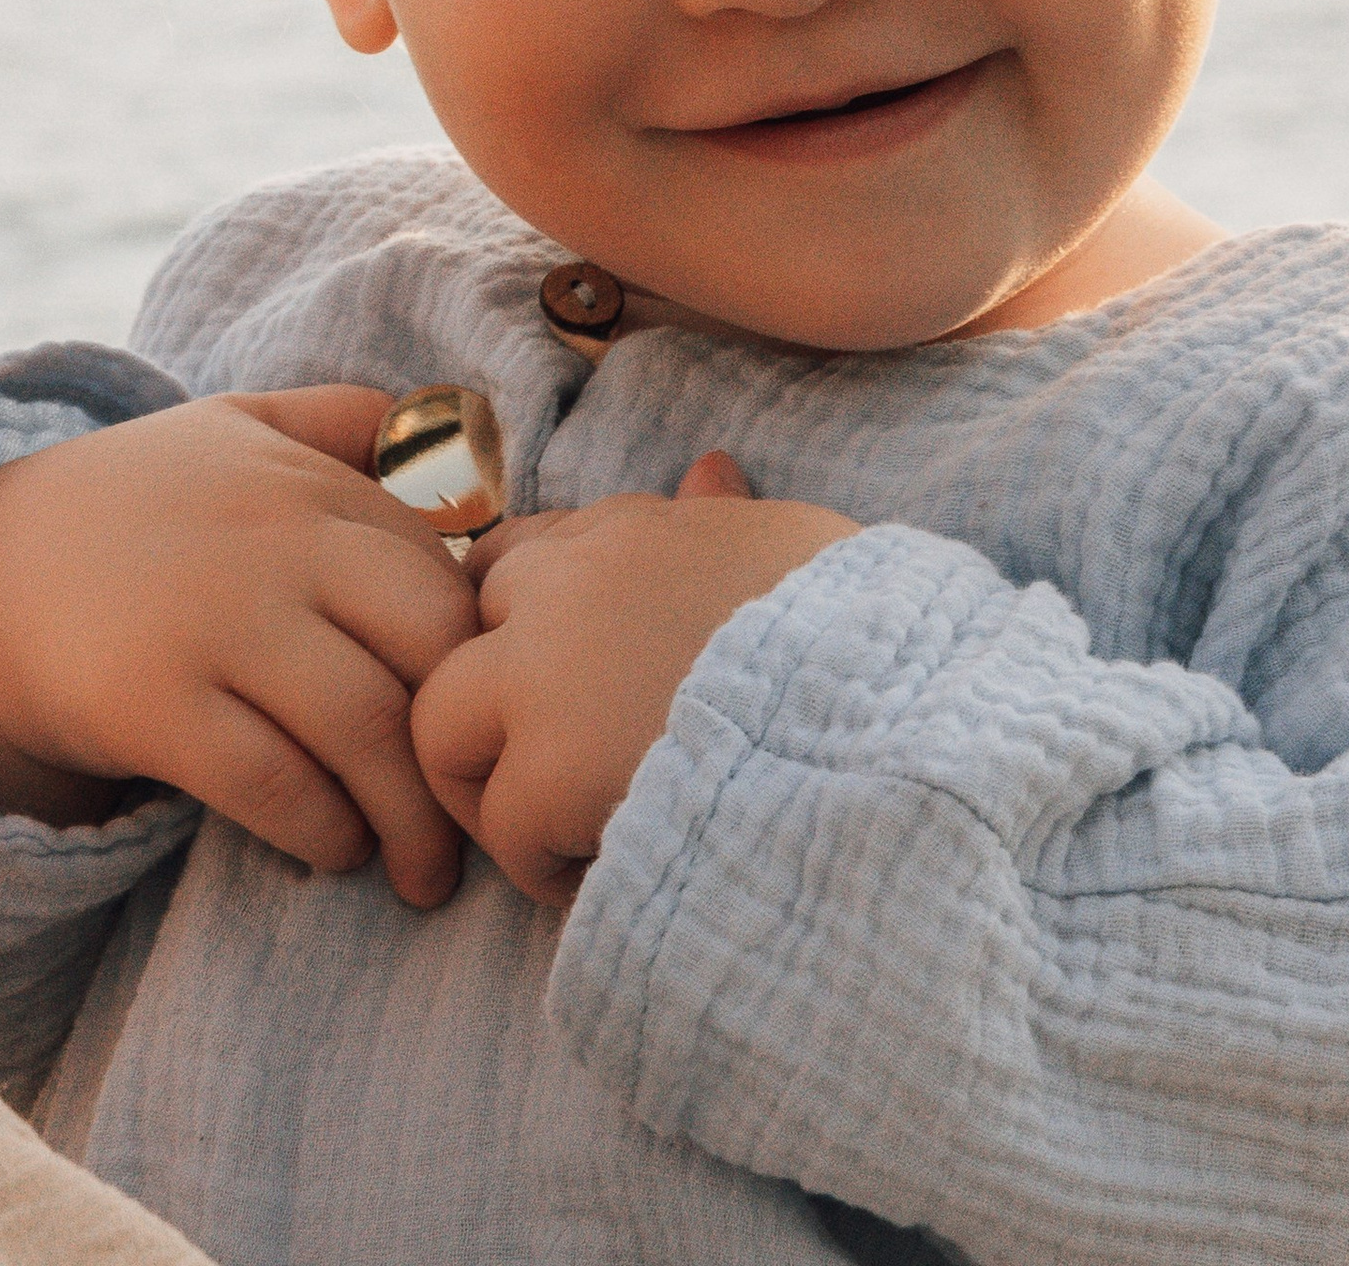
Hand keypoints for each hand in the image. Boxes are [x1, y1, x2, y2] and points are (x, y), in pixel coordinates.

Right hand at [0, 387, 480, 905]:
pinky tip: (334, 851)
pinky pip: (276, 783)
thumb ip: (346, 421)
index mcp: (307, 482)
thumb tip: (471, 453)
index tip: (490, 735)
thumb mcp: (234, 428)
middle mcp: (273, 539)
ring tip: (420, 870)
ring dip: (409, 819)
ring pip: (363, 727)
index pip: (446, 580)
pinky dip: (324, 832)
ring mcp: (214, 617)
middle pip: (426, 650)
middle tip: (477, 821)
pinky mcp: (154, 699)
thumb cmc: (138, 508)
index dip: (484, 672)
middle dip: (465, 748)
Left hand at [410, 451, 856, 904]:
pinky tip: (613, 879)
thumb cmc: (873, 638)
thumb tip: (709, 469)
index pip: (512, 558)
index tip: (567, 690)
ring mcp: (550, 667)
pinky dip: (542, 866)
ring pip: (442, 725)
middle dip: (488, 707)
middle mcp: (571, 579)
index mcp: (632, 525)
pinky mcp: (552, 765)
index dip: (523, 629)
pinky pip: (500, 827)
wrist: (907, 722)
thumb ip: (728, 518)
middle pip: (455, 633)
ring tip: (569, 836)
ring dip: (494, 785)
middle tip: (554, 777)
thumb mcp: (797, 547)